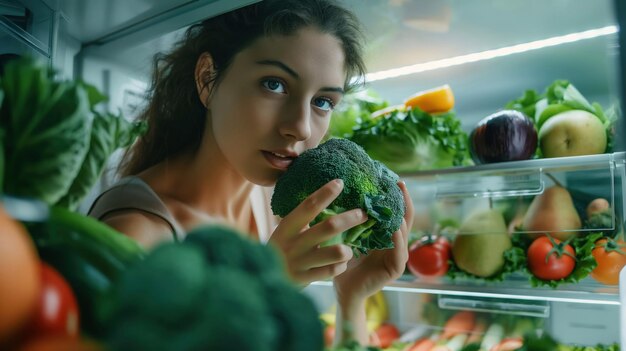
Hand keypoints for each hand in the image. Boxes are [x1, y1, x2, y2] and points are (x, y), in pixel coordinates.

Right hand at [268, 179, 369, 285]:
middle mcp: (293, 243)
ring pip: (334, 252)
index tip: (340, 183)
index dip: (325, 193)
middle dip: (349, 218)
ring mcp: (299, 262)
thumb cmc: (280, 251)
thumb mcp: (285, 232)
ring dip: (346, 249)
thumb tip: (325, 196)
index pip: (308, 206)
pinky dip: (340, 266)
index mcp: (287, 227)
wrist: (260, 280)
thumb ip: (302, 219)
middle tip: (363, 214)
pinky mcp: (304, 279)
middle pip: (328, 226)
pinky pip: (331, 271)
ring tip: (349, 248)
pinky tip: (340, 264)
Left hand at [333, 181, 413, 303]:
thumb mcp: (347, 235)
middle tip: (400, 183)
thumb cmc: (342, 261)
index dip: (396, 197)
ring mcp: (397, 256)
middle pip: (404, 219)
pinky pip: (400, 252)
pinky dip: (398, 240)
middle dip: (404, 201)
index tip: (394, 179)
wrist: (343, 288)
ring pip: (403, 233)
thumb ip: (352, 219)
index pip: (394, 212)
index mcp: (384, 235)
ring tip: (397, 203)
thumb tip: (344, 192)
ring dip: (401, 218)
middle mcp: (394, 243)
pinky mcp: (395, 269)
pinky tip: (395, 229)